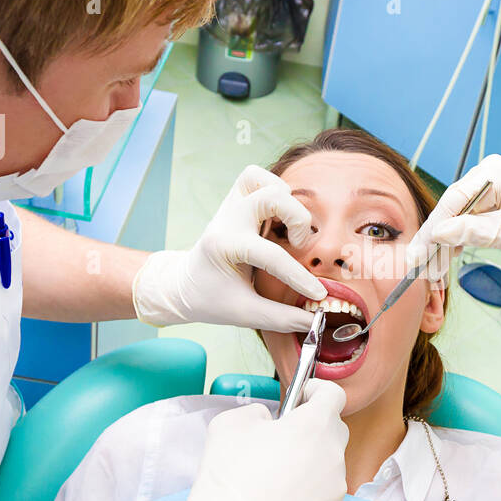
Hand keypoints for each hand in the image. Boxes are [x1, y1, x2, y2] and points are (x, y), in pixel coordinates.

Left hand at [132, 165, 326, 331]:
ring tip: (288, 228)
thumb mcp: (244, 314)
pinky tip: (279, 218)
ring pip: (262, 179)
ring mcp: (230, 206)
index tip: (317, 294)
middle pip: (270, 196)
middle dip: (296, 218)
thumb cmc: (211, 299)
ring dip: (285, 199)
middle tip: (298, 245)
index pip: (270, 255)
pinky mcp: (236, 201)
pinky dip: (275, 191)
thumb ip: (281, 318)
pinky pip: (257, 178)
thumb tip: (316, 322)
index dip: (299, 276)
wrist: (183, 285)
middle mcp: (227, 220)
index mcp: (224, 247)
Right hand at [161, 379, 348, 500]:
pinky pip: (324, 497)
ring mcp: (336, 490)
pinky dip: (308, 496)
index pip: (334, 395)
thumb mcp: (231, 422)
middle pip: (334, 430)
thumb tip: (269, 422)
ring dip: (310, 464)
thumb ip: (259, 411)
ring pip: (329, 466)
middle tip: (284, 439)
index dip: (317, 392)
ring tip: (276, 478)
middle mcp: (333, 455)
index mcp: (314, 425)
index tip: (302, 397)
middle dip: (313, 428)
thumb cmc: (230, 475)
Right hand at [405, 155, 500, 277]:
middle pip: (450, 209)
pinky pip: (470, 218)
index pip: (451, 202)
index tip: (416, 254)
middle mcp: (486, 174)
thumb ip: (472, 233)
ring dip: (446, 242)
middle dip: (435, 240)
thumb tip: (439, 235)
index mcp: (490, 173)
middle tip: (420, 267)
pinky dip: (460, 238)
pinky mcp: (493, 198)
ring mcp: (489, 185)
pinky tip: (450, 256)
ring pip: (457, 216)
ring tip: (433, 269)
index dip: (432, 230)